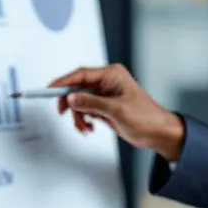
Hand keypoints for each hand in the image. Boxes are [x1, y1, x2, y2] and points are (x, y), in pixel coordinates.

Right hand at [48, 64, 184, 161]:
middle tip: (62, 113)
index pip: (81, 74)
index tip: (49, 89)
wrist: (158, 133)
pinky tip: (89, 127)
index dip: (63, 82)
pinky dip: (84, 119)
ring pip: (80, 101)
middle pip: (77, 88)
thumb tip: (71, 98)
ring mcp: (105, 94)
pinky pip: (86, 109)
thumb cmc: (146, 118)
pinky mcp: (105, 106)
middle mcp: (107, 82)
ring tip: (85, 126)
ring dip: (78, 115)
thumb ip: (91, 103)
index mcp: (112, 75)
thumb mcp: (116, 110)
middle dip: (70, 103)